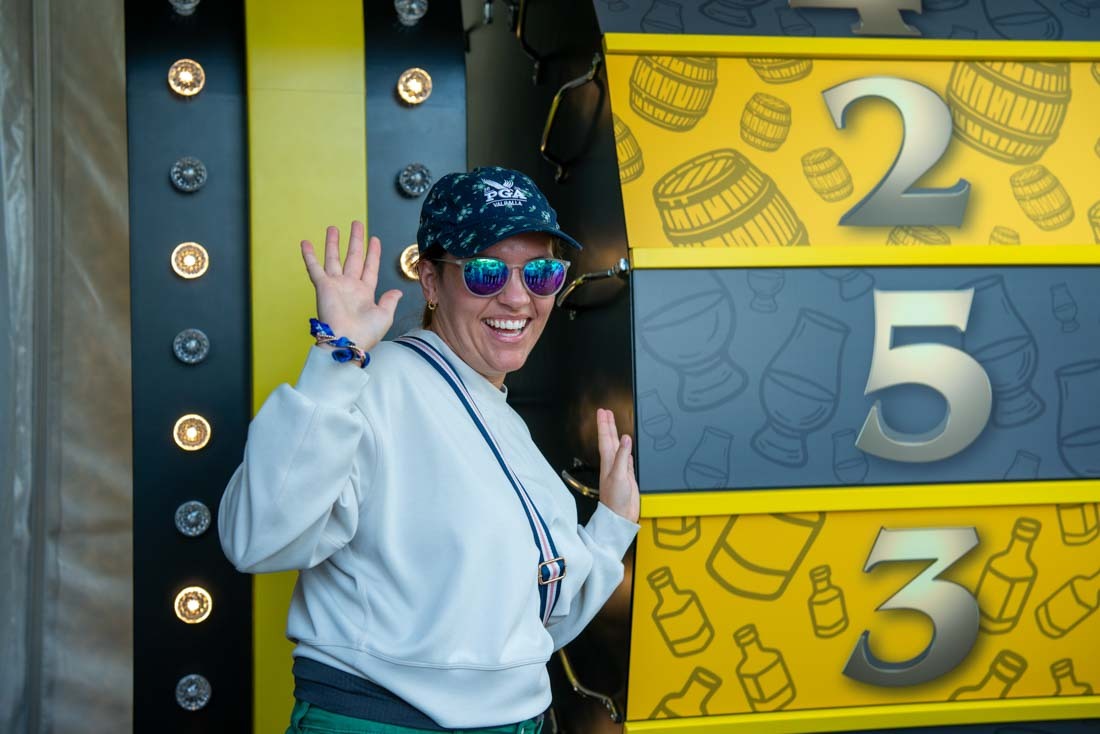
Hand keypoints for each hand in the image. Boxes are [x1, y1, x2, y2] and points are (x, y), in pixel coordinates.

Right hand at [301, 221, 402, 351]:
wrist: (347, 341)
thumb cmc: (366, 333)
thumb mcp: (384, 316)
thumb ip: (390, 301)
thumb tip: (397, 291)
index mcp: (365, 292)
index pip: (370, 267)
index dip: (373, 253)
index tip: (375, 239)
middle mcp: (350, 286)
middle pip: (353, 257)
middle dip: (355, 240)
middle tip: (356, 224)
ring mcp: (336, 285)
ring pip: (334, 259)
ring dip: (334, 243)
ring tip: (333, 228)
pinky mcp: (323, 287)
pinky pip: (314, 268)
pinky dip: (309, 256)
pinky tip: (306, 243)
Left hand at [596, 408, 639, 523]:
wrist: (620, 516)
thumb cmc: (615, 499)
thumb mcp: (618, 475)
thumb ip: (622, 456)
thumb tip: (626, 439)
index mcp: (608, 461)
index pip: (605, 438)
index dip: (604, 424)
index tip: (602, 412)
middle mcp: (612, 463)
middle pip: (610, 439)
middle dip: (608, 425)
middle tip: (606, 412)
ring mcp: (620, 469)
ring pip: (618, 446)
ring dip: (616, 435)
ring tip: (614, 424)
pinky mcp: (627, 475)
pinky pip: (626, 458)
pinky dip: (626, 450)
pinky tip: (627, 446)